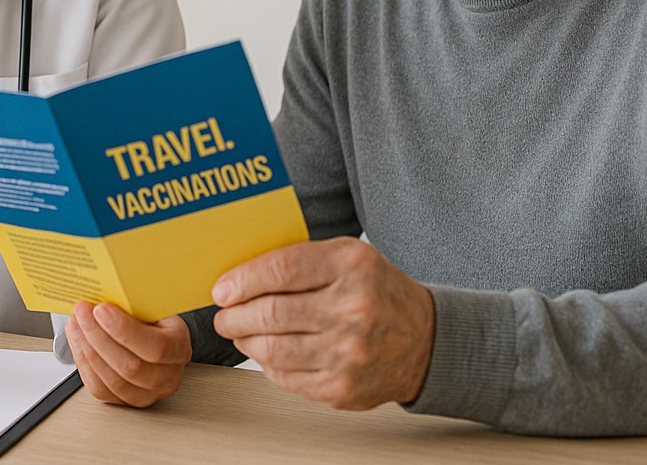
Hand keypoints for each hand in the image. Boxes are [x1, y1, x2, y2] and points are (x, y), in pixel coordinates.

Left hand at [65, 301, 190, 406]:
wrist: (157, 337)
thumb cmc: (154, 318)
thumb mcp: (154, 305)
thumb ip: (136, 302)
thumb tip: (108, 289)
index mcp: (179, 348)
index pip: (155, 347)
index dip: (124, 330)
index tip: (101, 309)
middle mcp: (167, 376)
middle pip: (130, 367)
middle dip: (98, 337)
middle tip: (82, 312)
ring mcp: (148, 394)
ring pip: (112, 380)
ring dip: (87, 349)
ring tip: (75, 325)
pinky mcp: (126, 401)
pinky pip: (101, 389)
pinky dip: (84, 364)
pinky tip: (78, 342)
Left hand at [211, 237, 434, 410]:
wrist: (423, 340)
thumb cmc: (377, 292)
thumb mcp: (348, 257)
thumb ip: (299, 258)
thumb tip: (239, 274)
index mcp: (352, 266)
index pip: (280, 270)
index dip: (242, 280)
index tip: (222, 289)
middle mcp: (353, 310)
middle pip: (270, 312)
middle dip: (235, 315)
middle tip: (225, 314)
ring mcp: (348, 353)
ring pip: (271, 349)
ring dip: (245, 341)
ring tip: (241, 332)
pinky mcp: (342, 388)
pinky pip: (285, 377)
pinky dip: (267, 364)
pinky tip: (269, 351)